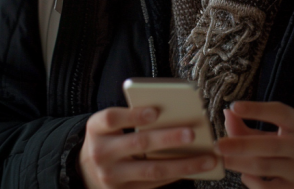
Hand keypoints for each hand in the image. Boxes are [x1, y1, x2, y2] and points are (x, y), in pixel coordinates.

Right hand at [78, 106, 217, 188]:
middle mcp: (101, 153)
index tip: (155, 111)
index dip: (133, 115)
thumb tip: (169, 111)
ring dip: (182, 164)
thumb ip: (130, 116)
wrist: (86, 170)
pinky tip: (194, 170)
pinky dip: (175, 176)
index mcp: (96, 128)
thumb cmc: (107, 137)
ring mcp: (111, 177)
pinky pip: (154, 185)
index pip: (112, 118)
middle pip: (137, 144)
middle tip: (193, 133)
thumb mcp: (109, 123)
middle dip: (167, 139)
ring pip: (151, 170)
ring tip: (207, 158)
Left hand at [215, 101, 293, 188]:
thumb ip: (249, 122)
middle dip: (240, 145)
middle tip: (217, 145)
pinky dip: (253, 183)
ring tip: (222, 159)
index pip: (279, 112)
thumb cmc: (288, 136)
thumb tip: (228, 113)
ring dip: (240, 163)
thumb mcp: (277, 123)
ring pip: (265, 167)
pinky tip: (243, 175)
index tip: (234, 106)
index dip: (256, 110)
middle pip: (269, 145)